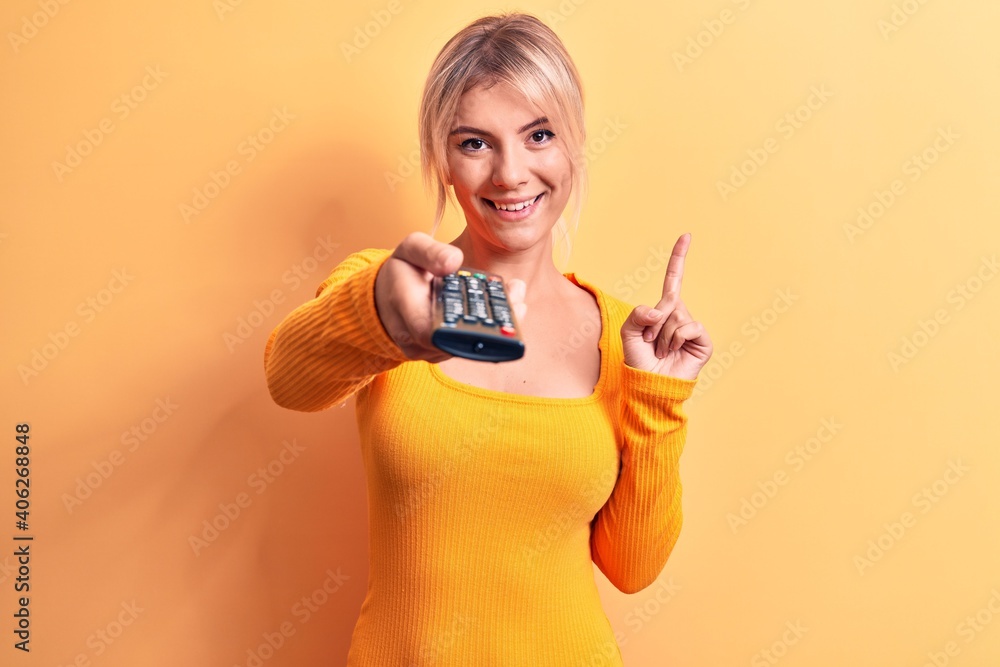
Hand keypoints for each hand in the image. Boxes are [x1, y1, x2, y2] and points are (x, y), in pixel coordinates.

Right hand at [373, 232, 526, 361]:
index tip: (491, 306)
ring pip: (468, 345)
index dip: (463, 326)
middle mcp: (416, 339)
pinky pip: (468, 345)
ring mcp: (429, 350)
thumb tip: (454, 261)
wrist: (386, 298)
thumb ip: (429, 251)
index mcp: (405, 311)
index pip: (431, 330)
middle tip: (518, 299)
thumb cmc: (401, 272)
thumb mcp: (410, 250)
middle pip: (459, 341)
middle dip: (493, 323)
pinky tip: (507, 307)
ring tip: (517, 298)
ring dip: (497, 325)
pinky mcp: (442, 352)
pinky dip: (489, 328)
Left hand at [620, 233, 712, 379]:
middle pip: (668, 302)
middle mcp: (680, 314)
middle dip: (653, 324)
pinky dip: (675, 339)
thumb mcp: (628, 333)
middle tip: (649, 342)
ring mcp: (692, 327)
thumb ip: (637, 315)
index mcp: (664, 310)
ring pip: (676, 317)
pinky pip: (688, 326)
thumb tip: (660, 309)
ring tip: (661, 351)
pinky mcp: (702, 340)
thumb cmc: (639, 360)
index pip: (673, 279)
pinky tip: (673, 352)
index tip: (686, 235)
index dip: (678, 258)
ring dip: (661, 336)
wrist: (650, 385)